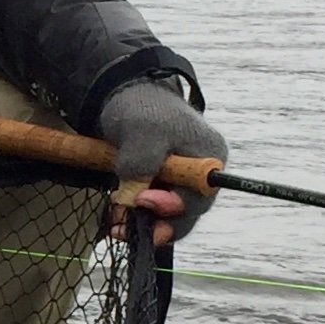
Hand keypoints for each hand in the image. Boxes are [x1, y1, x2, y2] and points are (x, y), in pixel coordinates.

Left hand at [98, 78, 226, 246]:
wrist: (127, 97)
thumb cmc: (142, 108)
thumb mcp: (142, 130)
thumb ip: (141, 162)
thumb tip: (134, 197)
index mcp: (209, 158)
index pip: (199, 195)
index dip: (172, 206)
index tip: (141, 200)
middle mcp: (202, 175)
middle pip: (187, 213)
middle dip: (155, 223)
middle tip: (122, 226)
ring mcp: (182, 182)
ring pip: (169, 217)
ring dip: (143, 224)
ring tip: (116, 225)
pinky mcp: (163, 187)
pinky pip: (154, 211)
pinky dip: (136, 217)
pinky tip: (117, 218)